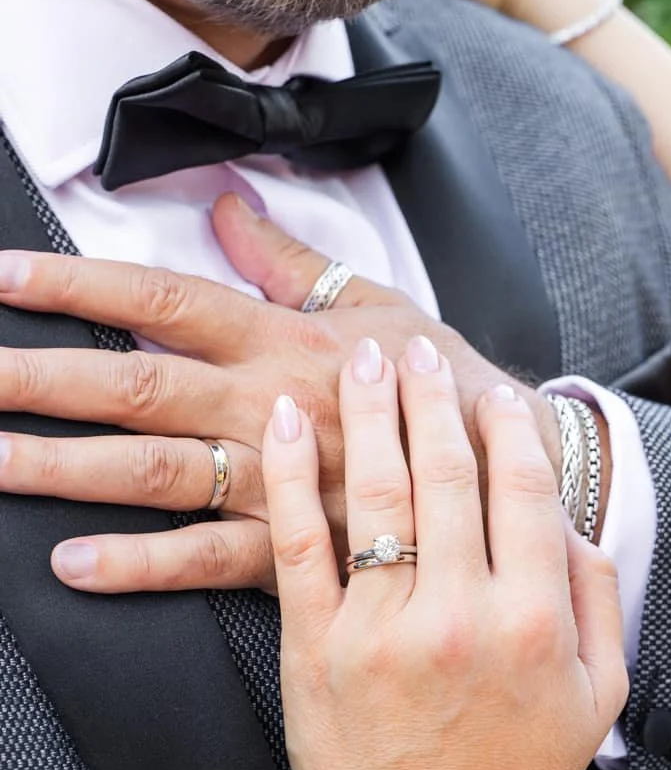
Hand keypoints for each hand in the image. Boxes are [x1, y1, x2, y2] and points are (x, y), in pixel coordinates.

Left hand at [0, 194, 568, 594]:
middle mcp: (266, 404)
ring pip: (153, 469)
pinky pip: (210, 557)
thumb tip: (231, 204)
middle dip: (39, 379)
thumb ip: (291, 258)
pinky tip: (75, 565)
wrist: (520, 470)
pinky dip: (142, 564)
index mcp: (283, 339)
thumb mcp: (379, 304)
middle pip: (135, 384)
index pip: (165, 298)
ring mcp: (278, 478)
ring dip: (63, 467)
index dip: (78, 286)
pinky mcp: (299, 547)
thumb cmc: (448, 384)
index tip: (3, 277)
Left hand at [262, 333, 626, 769]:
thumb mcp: (598, 697)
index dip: (507, 427)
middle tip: (419, 348)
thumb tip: (576, 521)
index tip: (490, 390)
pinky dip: (287, 476)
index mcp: (533, 619)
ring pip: (376, 492)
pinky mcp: (315, 647)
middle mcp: (459, 614)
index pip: (522, 490)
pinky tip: (281, 422)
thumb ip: (600, 600)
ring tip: (363, 358)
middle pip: (448, 473)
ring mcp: (381, 629)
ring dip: (369, 413)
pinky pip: (298, 544)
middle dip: (434, 397)